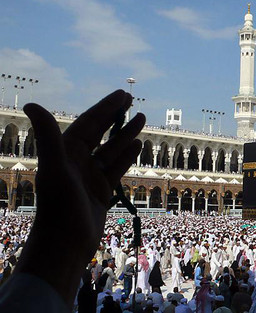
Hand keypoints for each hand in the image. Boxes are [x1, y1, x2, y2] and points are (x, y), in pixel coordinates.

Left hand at [14, 90, 144, 306]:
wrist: (65, 244)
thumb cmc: (59, 207)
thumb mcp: (55, 168)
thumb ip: (47, 135)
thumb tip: (31, 103)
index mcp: (65, 153)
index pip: (88, 123)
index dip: (105, 108)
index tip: (121, 96)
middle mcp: (77, 161)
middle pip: (99, 133)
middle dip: (115, 116)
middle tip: (131, 100)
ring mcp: (90, 176)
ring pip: (111, 149)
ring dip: (126, 134)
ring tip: (141, 119)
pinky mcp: (101, 190)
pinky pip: (116, 167)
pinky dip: (127, 155)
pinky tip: (138, 146)